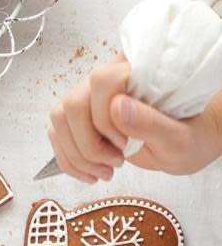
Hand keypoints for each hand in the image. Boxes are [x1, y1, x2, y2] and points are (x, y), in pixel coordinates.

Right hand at [49, 57, 221, 180]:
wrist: (182, 144)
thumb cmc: (187, 137)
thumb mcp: (178, 138)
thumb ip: (150, 122)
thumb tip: (116, 107)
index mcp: (135, 71)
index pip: (101, 81)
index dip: (106, 118)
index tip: (125, 144)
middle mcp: (106, 80)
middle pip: (72, 104)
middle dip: (88, 144)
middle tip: (115, 164)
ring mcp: (89, 98)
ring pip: (59, 120)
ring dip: (77, 155)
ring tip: (104, 173)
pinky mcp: (81, 119)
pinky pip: (58, 136)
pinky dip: (70, 162)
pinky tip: (91, 173)